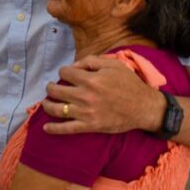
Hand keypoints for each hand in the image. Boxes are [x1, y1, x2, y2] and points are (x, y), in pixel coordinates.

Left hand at [41, 56, 162, 134]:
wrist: (143, 107)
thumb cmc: (129, 84)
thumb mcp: (113, 65)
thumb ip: (92, 61)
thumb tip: (74, 65)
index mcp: (91, 79)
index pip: (65, 73)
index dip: (64, 71)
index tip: (66, 74)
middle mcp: (85, 96)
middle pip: (56, 90)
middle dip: (51, 87)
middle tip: (51, 87)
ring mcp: (86, 112)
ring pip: (57, 109)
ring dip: (47, 105)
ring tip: (46, 102)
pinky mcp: (89, 126)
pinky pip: (67, 129)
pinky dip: (54, 129)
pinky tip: (46, 127)